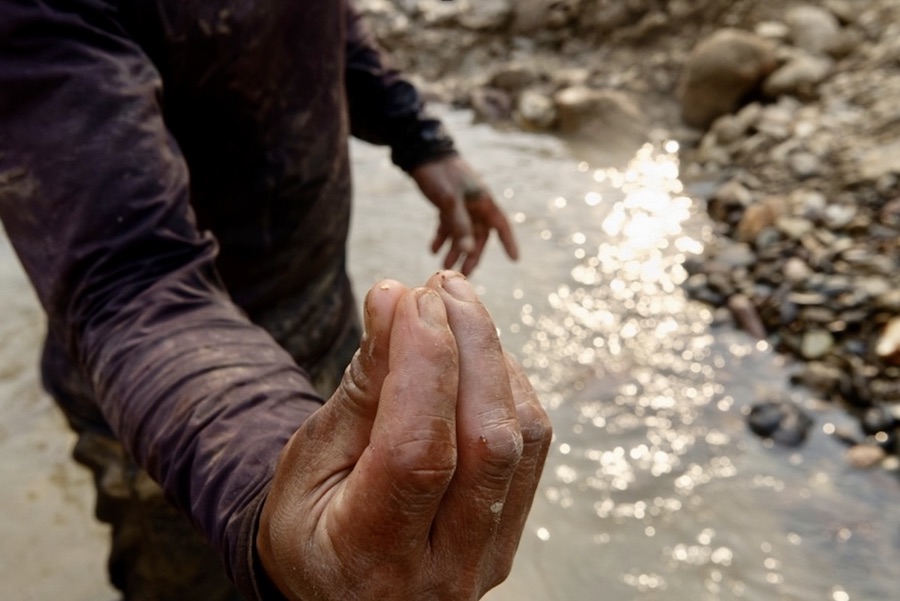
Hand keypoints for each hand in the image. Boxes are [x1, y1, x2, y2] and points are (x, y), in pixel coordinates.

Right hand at [257, 271, 550, 600]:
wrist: (339, 587)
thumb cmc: (308, 521)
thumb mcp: (310, 459)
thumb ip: (361, 386)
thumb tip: (394, 299)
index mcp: (370, 556)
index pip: (419, 450)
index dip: (423, 362)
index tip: (411, 298)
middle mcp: (443, 568)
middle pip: (489, 441)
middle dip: (471, 344)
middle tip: (440, 287)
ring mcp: (488, 556)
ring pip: (523, 438)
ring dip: (494, 358)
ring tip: (454, 308)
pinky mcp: (511, 533)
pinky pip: (531, 446)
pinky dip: (507, 385)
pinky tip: (474, 355)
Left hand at [411, 156, 518, 274]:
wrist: (421, 153)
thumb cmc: (440, 175)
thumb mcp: (449, 201)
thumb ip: (459, 225)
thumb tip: (467, 251)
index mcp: (483, 201)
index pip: (501, 226)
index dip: (508, 242)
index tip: (514, 260)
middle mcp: (475, 205)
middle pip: (478, 236)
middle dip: (471, 255)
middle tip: (463, 275)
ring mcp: (461, 205)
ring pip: (462, 233)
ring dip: (455, 250)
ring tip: (444, 268)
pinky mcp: (447, 204)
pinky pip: (448, 226)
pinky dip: (442, 238)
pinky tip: (433, 250)